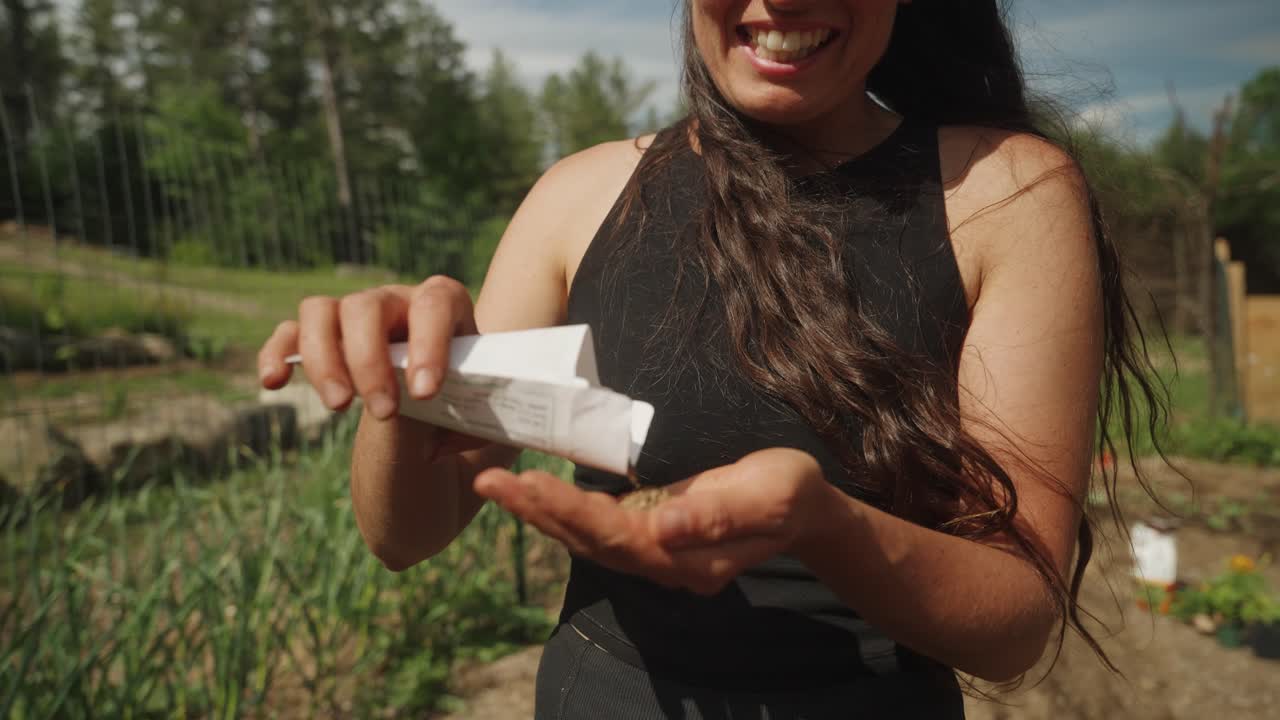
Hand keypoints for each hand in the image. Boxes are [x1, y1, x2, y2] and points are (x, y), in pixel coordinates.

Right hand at [256, 275, 487, 457]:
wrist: (441, 440)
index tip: (425, 393)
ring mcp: (356, 317)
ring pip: (322, 312)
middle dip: (370, 360)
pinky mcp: (321, 340)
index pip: (435, 304)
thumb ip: (462, 424)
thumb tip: (432, 432)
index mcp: (447, 310)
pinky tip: (274, 383)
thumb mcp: (478, 428)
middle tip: (383, 412)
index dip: (428, 343)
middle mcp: (397, 302)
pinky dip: (277, 354)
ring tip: (339, 407)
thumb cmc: (466, 423)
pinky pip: (290, 334)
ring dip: (324, 359)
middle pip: (368, 305)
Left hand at [473, 448, 832, 594]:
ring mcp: (656, 551)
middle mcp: (664, 562)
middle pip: (589, 542)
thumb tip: (664, 526)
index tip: (528, 483)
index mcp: (688, 559)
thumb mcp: (771, 496)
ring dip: (539, 512)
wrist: (806, 508)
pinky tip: (532, 491)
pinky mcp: (651, 531)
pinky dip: (560, 509)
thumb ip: (719, 515)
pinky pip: (596, 525)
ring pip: (586, 537)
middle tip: (489, 479)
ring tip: (496, 483)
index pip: (616, 538)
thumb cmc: (791, 494)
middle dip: (537, 511)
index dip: (569, 512)